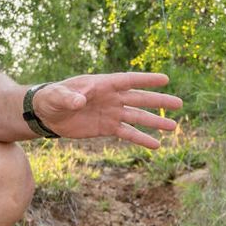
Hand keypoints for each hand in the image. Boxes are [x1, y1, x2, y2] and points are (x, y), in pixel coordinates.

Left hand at [29, 72, 182, 150]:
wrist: (46, 114)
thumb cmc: (50, 98)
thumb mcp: (56, 96)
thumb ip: (68, 97)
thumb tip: (79, 101)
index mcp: (101, 85)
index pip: (128, 81)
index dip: (146, 80)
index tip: (165, 79)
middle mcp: (111, 98)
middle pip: (139, 98)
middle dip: (158, 101)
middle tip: (179, 104)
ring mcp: (111, 113)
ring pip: (137, 117)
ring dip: (155, 122)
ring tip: (174, 126)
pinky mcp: (107, 128)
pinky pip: (127, 134)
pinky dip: (141, 139)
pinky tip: (156, 145)